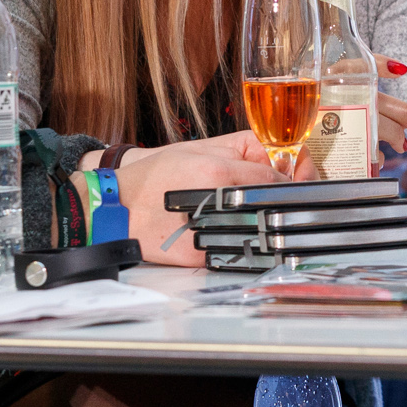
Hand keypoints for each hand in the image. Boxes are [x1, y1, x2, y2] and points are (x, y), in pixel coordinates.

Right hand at [112, 130, 300, 266]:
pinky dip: (251, 245)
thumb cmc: (152, 177)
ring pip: (262, 232)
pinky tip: (251, 238)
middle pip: (273, 206)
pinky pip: (240, 252)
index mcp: (217, 172)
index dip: (289, 179)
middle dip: (287, 203)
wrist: (113, 210)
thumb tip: (273, 161)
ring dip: (272, 225)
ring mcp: (210, 233)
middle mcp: (217, 203)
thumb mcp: (196, 148)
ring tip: (271, 218)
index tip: (293, 180)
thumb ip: (239, 150)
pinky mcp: (201, 258)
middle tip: (291, 200)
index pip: (273, 179)